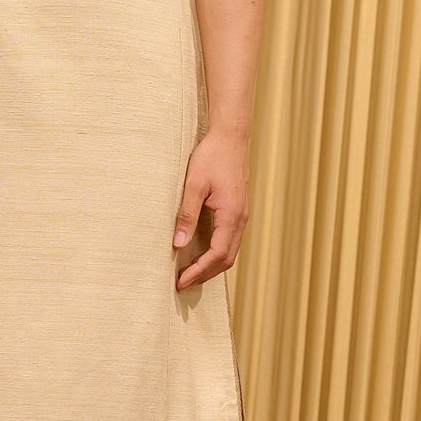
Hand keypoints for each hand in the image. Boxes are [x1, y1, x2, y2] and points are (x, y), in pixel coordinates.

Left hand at [172, 127, 249, 288]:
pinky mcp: (238, 210)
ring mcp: (242, 215)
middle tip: (183, 283)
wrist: (231, 137)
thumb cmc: (212, 157)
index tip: (181, 281)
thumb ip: (187, 215)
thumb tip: (178, 244)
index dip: (199, 271)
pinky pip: (231, 240)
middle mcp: (240, 219)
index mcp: (231, 215)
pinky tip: (202, 254)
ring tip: (190, 273)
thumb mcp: (194, 185)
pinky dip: (217, 253)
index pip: (217, 255)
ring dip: (212, 266)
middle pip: (226, 259)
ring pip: (230, 251)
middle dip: (205, 274)